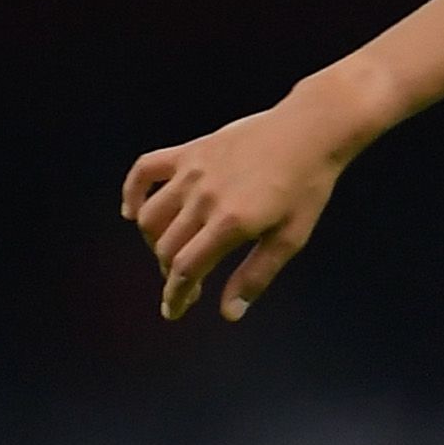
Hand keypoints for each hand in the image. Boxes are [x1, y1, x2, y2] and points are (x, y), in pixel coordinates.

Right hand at [121, 97, 360, 321]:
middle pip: (167, 247)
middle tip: (189, 285)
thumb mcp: (290, 238)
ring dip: (156, 241)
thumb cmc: (307, 187)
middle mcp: (204, 198)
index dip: (176, 295)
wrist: (310, 131)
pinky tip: (133, 212)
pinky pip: (145, 170)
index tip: (173, 311)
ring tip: (175, 253)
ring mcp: (193, 172)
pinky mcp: (190, 151)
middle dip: (172, 274)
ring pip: (152, 216)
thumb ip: (256, 276)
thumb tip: (229, 313)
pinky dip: (133, 193)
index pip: (186, 269)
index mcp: (231, 223)